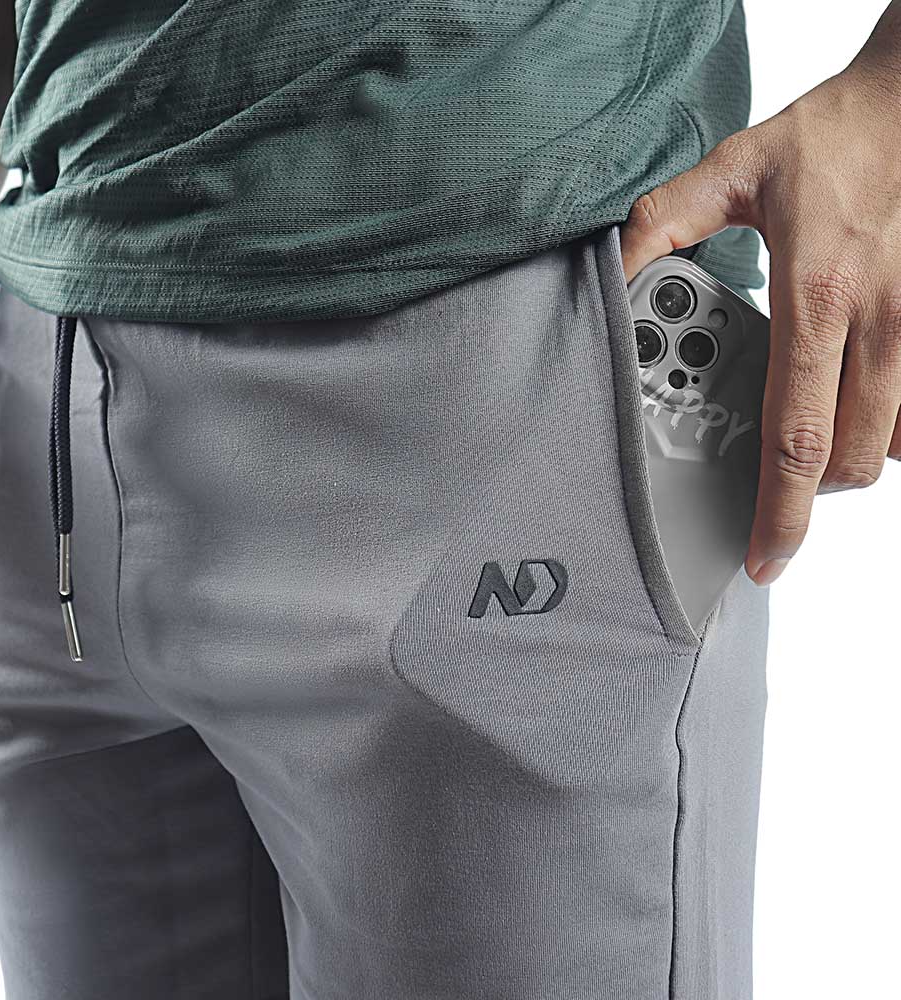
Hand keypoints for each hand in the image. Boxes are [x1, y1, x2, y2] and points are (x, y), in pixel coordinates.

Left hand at [620, 8, 900, 586]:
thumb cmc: (831, 138)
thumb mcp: (730, 171)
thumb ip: (663, 224)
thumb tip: (615, 270)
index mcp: (817, 298)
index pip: (796, 435)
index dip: (779, 513)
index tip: (764, 556)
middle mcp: (878, 324)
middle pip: (851, 460)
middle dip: (806, 492)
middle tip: (768, 480)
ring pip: (891, 444)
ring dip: (843, 460)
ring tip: (802, 431)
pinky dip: (883, 427)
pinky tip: (847, 402)